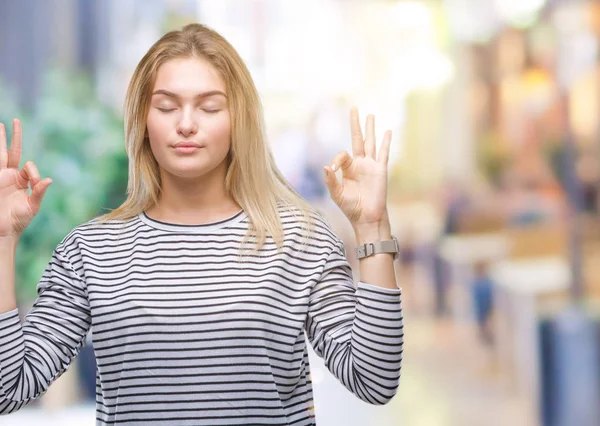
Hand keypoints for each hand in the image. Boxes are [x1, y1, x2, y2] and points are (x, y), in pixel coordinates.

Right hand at [0, 119, 51, 238]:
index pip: (29, 166)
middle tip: (15, 120)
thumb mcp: (33, 206)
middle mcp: (10, 176)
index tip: (34, 184)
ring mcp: (0, 177)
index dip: (33, 172)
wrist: (3, 230)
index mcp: (22, 181)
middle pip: (12, 151)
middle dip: (13, 136)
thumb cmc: (19, 220)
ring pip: (0, 153)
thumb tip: (50, 180)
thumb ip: (40, 192)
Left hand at [324, 107, 391, 228]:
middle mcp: (360, 164)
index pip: (342, 154)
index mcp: (348, 168)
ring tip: (370, 115)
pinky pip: (383, 153)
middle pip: (357, 139)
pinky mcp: (381, 170)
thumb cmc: (351, 208)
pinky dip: (385, 142)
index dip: (336, 160)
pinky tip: (387, 131)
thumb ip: (331, 181)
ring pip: (371, 142)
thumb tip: (325, 167)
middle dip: (355, 124)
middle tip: (354, 108)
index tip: (334, 171)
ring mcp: (371, 166)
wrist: (367, 218)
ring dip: (371, 128)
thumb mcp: (336, 194)